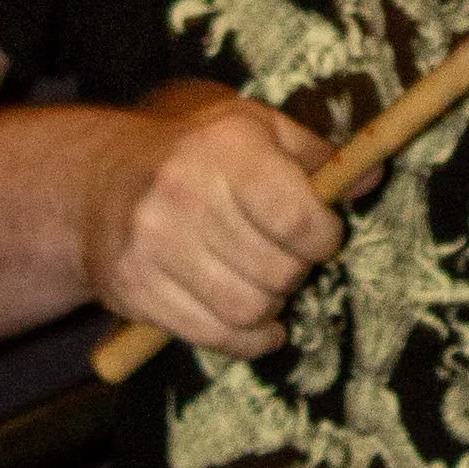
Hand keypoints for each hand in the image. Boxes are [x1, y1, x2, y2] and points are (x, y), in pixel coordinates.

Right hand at [82, 84, 350, 356]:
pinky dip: (249, 338)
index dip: (325, 237)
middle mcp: (185, 192)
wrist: (97, 182)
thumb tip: (371, 177)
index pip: (300, 219)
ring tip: (263, 281)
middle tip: (286, 257)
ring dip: (272, 304)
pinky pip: (216, 336)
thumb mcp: (254, 129)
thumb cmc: (195, 153)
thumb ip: (315, 153)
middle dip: (297, 270)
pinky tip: (255, 322)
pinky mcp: (136, 288)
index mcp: (226, 146)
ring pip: (251, 308)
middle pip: (280, 270)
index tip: (321, 236)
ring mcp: (154, 244)